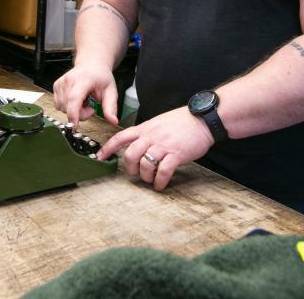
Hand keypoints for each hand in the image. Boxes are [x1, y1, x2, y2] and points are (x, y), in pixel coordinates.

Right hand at [53, 64, 119, 124]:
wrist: (91, 65)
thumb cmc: (100, 76)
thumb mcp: (110, 91)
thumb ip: (111, 107)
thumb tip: (113, 121)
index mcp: (83, 80)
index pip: (74, 99)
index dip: (73, 114)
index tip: (75, 126)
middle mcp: (69, 80)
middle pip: (68, 107)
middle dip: (80, 114)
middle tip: (90, 107)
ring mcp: (61, 83)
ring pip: (62, 108)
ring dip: (73, 111)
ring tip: (83, 102)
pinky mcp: (56, 86)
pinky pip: (58, 105)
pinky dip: (67, 107)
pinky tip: (76, 100)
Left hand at [96, 107, 214, 190]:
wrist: (203, 119)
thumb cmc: (183, 122)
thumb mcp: (159, 122)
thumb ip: (147, 132)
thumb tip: (138, 144)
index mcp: (146, 128)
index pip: (121, 137)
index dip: (108, 148)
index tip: (100, 157)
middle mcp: (151, 136)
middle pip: (130, 154)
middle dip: (130, 168)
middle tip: (136, 173)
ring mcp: (163, 145)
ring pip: (145, 165)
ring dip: (146, 177)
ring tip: (151, 180)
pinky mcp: (176, 154)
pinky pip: (163, 171)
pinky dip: (160, 181)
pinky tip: (161, 184)